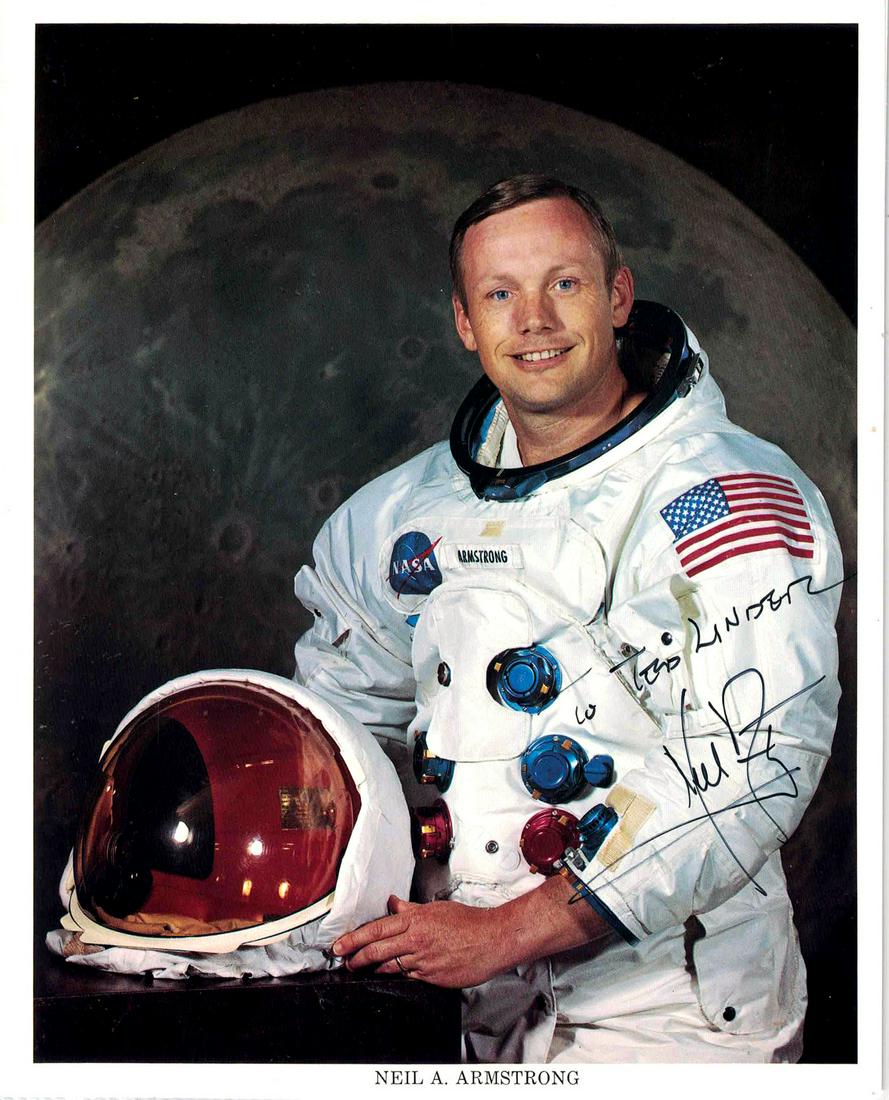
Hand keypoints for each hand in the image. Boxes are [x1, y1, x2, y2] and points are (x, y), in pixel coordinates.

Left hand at [331, 894, 505, 987]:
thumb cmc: (469, 922)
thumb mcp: (436, 908)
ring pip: (390, 966)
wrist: (493, 939)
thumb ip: (412, 909)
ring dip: (374, 968)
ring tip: (363, 968)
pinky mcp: (432, 977)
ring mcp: (423, 960)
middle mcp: (416, 940)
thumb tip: (394, 903)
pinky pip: (409, 976)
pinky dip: (398, 974)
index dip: (354, 938)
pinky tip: (393, 973)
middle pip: (377, 950)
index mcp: (415, 920)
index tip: (339, 944)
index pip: (377, 929)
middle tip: (344, 960)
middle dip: (355, 957)